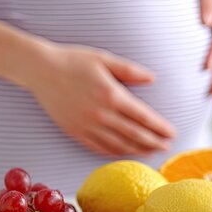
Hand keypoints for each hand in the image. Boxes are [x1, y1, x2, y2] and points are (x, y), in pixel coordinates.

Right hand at [24, 44, 175, 156]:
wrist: (39, 70)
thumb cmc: (74, 61)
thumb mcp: (104, 59)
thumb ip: (130, 70)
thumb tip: (153, 78)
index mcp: (111, 95)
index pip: (143, 117)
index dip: (159, 127)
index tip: (172, 133)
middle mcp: (100, 114)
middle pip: (134, 134)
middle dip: (154, 142)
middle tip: (168, 146)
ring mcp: (87, 125)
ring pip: (119, 144)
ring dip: (138, 150)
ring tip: (152, 151)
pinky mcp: (75, 132)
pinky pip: (100, 147)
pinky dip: (117, 152)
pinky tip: (127, 152)